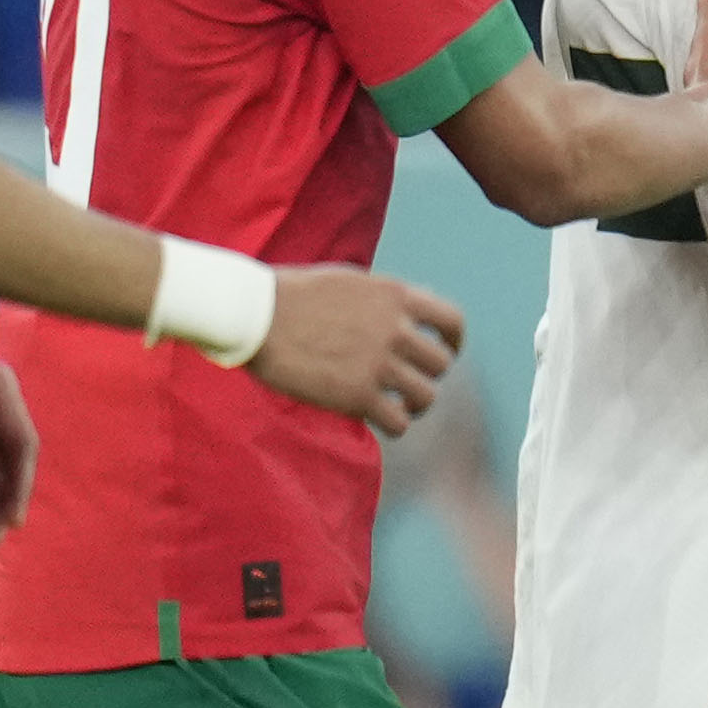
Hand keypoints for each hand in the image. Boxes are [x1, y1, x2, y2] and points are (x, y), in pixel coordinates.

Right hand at [252, 267, 464, 435]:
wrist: (254, 315)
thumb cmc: (291, 296)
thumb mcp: (348, 281)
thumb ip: (384, 298)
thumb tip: (416, 310)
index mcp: (395, 295)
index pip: (451, 321)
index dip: (453, 341)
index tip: (446, 353)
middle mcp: (394, 328)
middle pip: (441, 364)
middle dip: (428, 376)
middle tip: (409, 384)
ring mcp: (379, 363)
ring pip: (426, 396)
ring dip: (415, 405)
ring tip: (397, 407)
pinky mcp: (358, 396)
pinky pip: (398, 422)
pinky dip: (394, 425)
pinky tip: (379, 421)